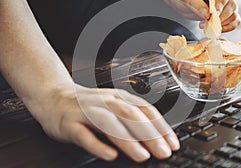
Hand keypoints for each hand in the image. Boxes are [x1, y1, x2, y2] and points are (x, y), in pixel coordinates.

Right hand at [32, 84, 179, 161]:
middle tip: (163, 152)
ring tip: (142, 156)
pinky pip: (85, 135)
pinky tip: (110, 155)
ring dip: (128, 140)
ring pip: (110, 124)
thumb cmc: (90, 105)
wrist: (55, 96)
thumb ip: (132, 118)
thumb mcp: (114, 106)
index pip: (145, 110)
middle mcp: (106, 102)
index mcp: (120, 97)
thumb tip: (156, 137)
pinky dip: (98, 145)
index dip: (161, 127)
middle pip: (131, 116)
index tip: (172, 143)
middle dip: (149, 135)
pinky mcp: (71, 123)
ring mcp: (88, 111)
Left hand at [169, 0, 240, 31]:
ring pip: (233, 14)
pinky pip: (234, 21)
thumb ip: (197, 4)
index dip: (220, 5)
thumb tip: (207, 15)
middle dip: (219, 18)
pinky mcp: (227, 13)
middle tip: (206, 24)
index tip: (213, 15)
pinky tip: (216, 30)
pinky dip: (227, 27)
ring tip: (207, 27)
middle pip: (231, 5)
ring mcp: (227, 2)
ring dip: (222, 24)